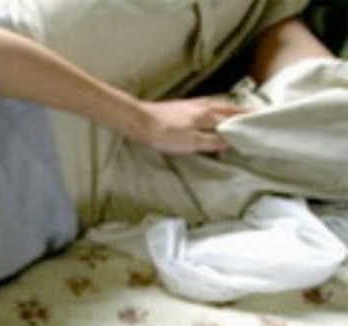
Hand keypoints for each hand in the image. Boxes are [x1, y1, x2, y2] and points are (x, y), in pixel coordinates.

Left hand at [131, 97, 248, 154]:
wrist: (139, 121)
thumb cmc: (164, 133)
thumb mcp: (192, 142)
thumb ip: (213, 141)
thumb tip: (232, 141)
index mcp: (209, 114)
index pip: (234, 119)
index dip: (248, 123)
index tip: (263, 124)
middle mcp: (204, 106)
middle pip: (230, 109)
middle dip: (245, 112)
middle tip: (258, 115)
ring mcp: (193, 105)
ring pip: (219, 105)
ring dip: (232, 108)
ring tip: (242, 112)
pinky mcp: (183, 106)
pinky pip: (207, 105)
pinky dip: (217, 107)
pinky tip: (214, 110)